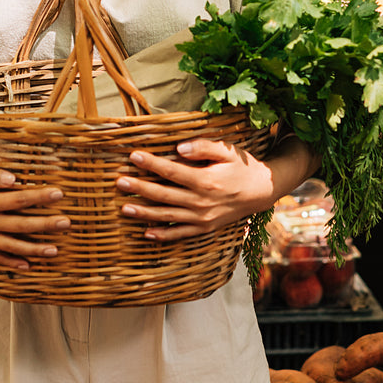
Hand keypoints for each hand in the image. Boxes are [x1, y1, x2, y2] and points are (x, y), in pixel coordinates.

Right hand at [0, 162, 69, 269]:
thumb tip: (14, 179)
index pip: (18, 200)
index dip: (39, 197)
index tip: (59, 194)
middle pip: (20, 226)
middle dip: (45, 225)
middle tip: (67, 223)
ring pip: (10, 246)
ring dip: (33, 249)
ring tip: (54, 251)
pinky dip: (10, 262)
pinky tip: (26, 266)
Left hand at [115, 139, 274, 240]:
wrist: (262, 191)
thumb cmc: (242, 167)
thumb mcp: (228, 151)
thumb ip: (203, 147)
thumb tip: (178, 147)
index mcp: (206, 180)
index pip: (172, 171)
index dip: (151, 163)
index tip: (133, 156)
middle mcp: (202, 202)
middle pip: (164, 195)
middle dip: (140, 188)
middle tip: (119, 182)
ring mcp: (202, 218)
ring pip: (168, 216)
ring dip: (144, 213)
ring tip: (124, 208)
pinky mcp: (204, 228)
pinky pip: (180, 233)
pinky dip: (163, 235)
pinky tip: (146, 233)